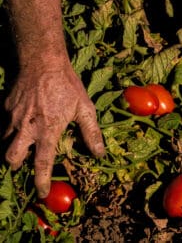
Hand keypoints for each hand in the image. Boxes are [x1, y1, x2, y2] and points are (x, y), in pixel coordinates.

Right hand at [4, 64, 104, 197]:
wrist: (43, 62)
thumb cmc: (67, 86)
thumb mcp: (84, 109)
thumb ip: (91, 133)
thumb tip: (99, 153)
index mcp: (48, 130)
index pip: (42, 163)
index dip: (41, 181)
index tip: (41, 193)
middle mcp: (27, 128)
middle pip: (11, 158)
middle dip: (16, 166)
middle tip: (24, 166)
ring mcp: (13, 118)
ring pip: (2, 143)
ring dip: (10, 150)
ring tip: (20, 149)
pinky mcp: (6, 108)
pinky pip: (2, 126)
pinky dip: (8, 131)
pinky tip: (19, 126)